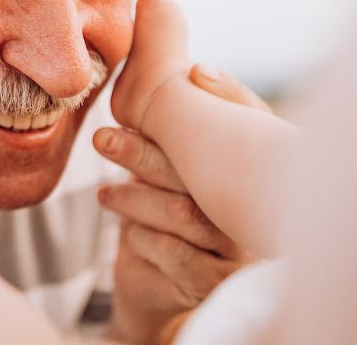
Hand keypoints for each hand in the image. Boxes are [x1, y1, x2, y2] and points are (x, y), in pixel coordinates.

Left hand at [99, 64, 267, 344]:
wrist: (157, 285)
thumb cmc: (166, 206)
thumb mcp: (172, 160)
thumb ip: (185, 116)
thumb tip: (196, 71)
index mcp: (253, 170)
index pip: (243, 130)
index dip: (213, 104)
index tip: (163, 92)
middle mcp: (253, 208)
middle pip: (201, 174)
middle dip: (146, 153)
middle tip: (103, 138)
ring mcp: (238, 248)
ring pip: (184, 213)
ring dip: (135, 198)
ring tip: (104, 193)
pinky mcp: (213, 281)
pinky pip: (174, 254)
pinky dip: (143, 238)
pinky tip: (127, 231)